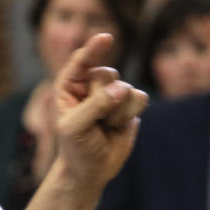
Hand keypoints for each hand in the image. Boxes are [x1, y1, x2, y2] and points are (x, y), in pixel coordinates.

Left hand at [54, 33, 148, 185]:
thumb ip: (96, 105)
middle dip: (104, 100)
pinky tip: (118, 126)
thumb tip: (122, 88)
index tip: (106, 39)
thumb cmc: (75, 147)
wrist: (91, 170)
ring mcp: (113, 93)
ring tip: (104, 126)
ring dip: (118, 112)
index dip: (94, 49)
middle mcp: (91, 84)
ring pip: (126, 88)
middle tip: (95, 121)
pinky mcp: (130, 104)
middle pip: (108, 75)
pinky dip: (130, 114)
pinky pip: (140, 98)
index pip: (82, 60)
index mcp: (70, 85)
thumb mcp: (75, 127)